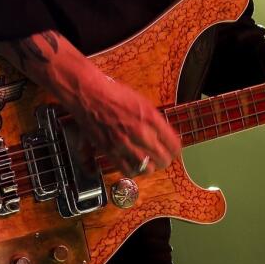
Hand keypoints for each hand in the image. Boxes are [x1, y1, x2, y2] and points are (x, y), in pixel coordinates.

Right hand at [0, 30, 181, 175]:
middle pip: (163, 159)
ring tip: (148, 163)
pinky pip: (127, 170)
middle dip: (165, 159)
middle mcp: (141, 132)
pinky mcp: (110, 151)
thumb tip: (162, 135)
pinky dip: (133, 170)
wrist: (89, 94)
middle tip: (163, 158)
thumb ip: (154, 120)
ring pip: (147, 168)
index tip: (174, 150)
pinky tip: (133, 165)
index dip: (175, 149)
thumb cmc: (114, 93)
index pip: (173, 144)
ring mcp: (125, 144)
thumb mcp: (141, 101)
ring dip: (150, 167)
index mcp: (151, 117)